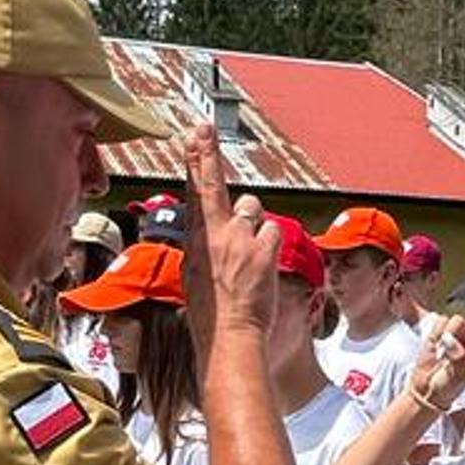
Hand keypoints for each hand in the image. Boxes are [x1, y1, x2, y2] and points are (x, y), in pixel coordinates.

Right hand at [179, 124, 280, 345]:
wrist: (229, 336)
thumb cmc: (213, 314)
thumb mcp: (195, 277)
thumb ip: (205, 248)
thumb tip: (214, 233)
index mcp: (196, 242)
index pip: (194, 193)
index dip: (195, 162)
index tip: (193, 137)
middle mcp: (213, 235)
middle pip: (212, 184)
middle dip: (206, 154)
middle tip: (202, 128)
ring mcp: (236, 239)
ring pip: (252, 210)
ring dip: (254, 228)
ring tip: (249, 260)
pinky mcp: (261, 247)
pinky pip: (271, 232)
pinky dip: (269, 247)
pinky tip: (262, 268)